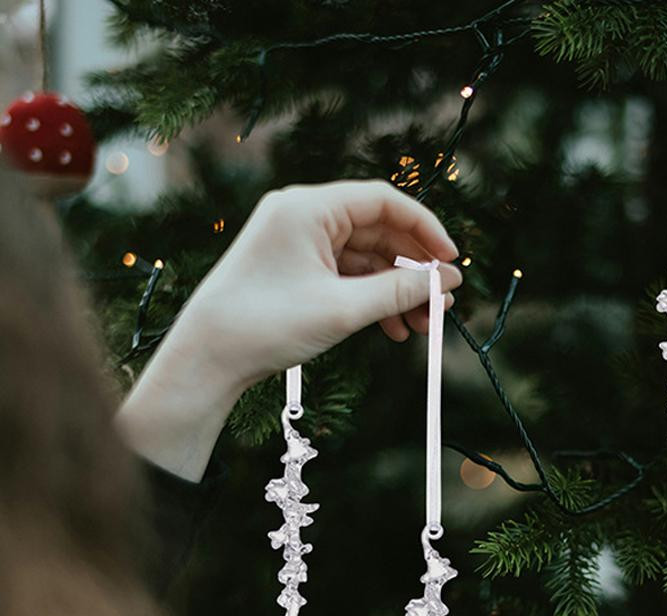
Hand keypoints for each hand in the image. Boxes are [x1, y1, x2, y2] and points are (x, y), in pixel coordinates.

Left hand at [117, 180, 461, 480]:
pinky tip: (394, 329)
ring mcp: (298, 243)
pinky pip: (347, 276)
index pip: (383, 201)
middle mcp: (302, 216)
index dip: (425, 229)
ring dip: (397, 292)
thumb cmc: (266, 325)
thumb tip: (449, 281)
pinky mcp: (295, 270)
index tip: (453, 263)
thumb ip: (401, 291)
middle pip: (378, 232)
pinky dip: (372, 300)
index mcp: (308, 207)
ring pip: (366, 259)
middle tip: (443, 304)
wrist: (207, 357)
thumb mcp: (343, 308)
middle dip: (414, 271)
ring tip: (422, 328)